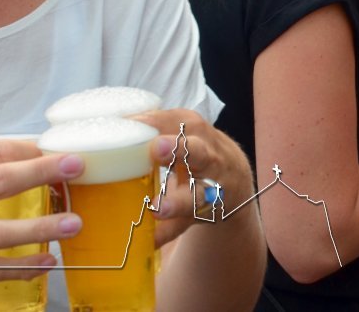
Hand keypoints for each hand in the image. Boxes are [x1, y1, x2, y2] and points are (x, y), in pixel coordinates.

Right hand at [136, 108, 253, 247]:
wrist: (233, 176)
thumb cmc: (208, 201)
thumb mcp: (192, 219)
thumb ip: (166, 230)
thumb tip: (137, 244)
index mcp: (216, 194)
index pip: (198, 199)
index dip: (177, 203)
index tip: (157, 209)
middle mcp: (217, 163)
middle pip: (200, 153)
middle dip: (182, 150)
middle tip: (157, 150)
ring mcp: (208, 137)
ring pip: (187, 126)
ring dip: (159, 125)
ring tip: (126, 127)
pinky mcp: (195, 119)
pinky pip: (174, 114)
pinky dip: (152, 115)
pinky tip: (128, 118)